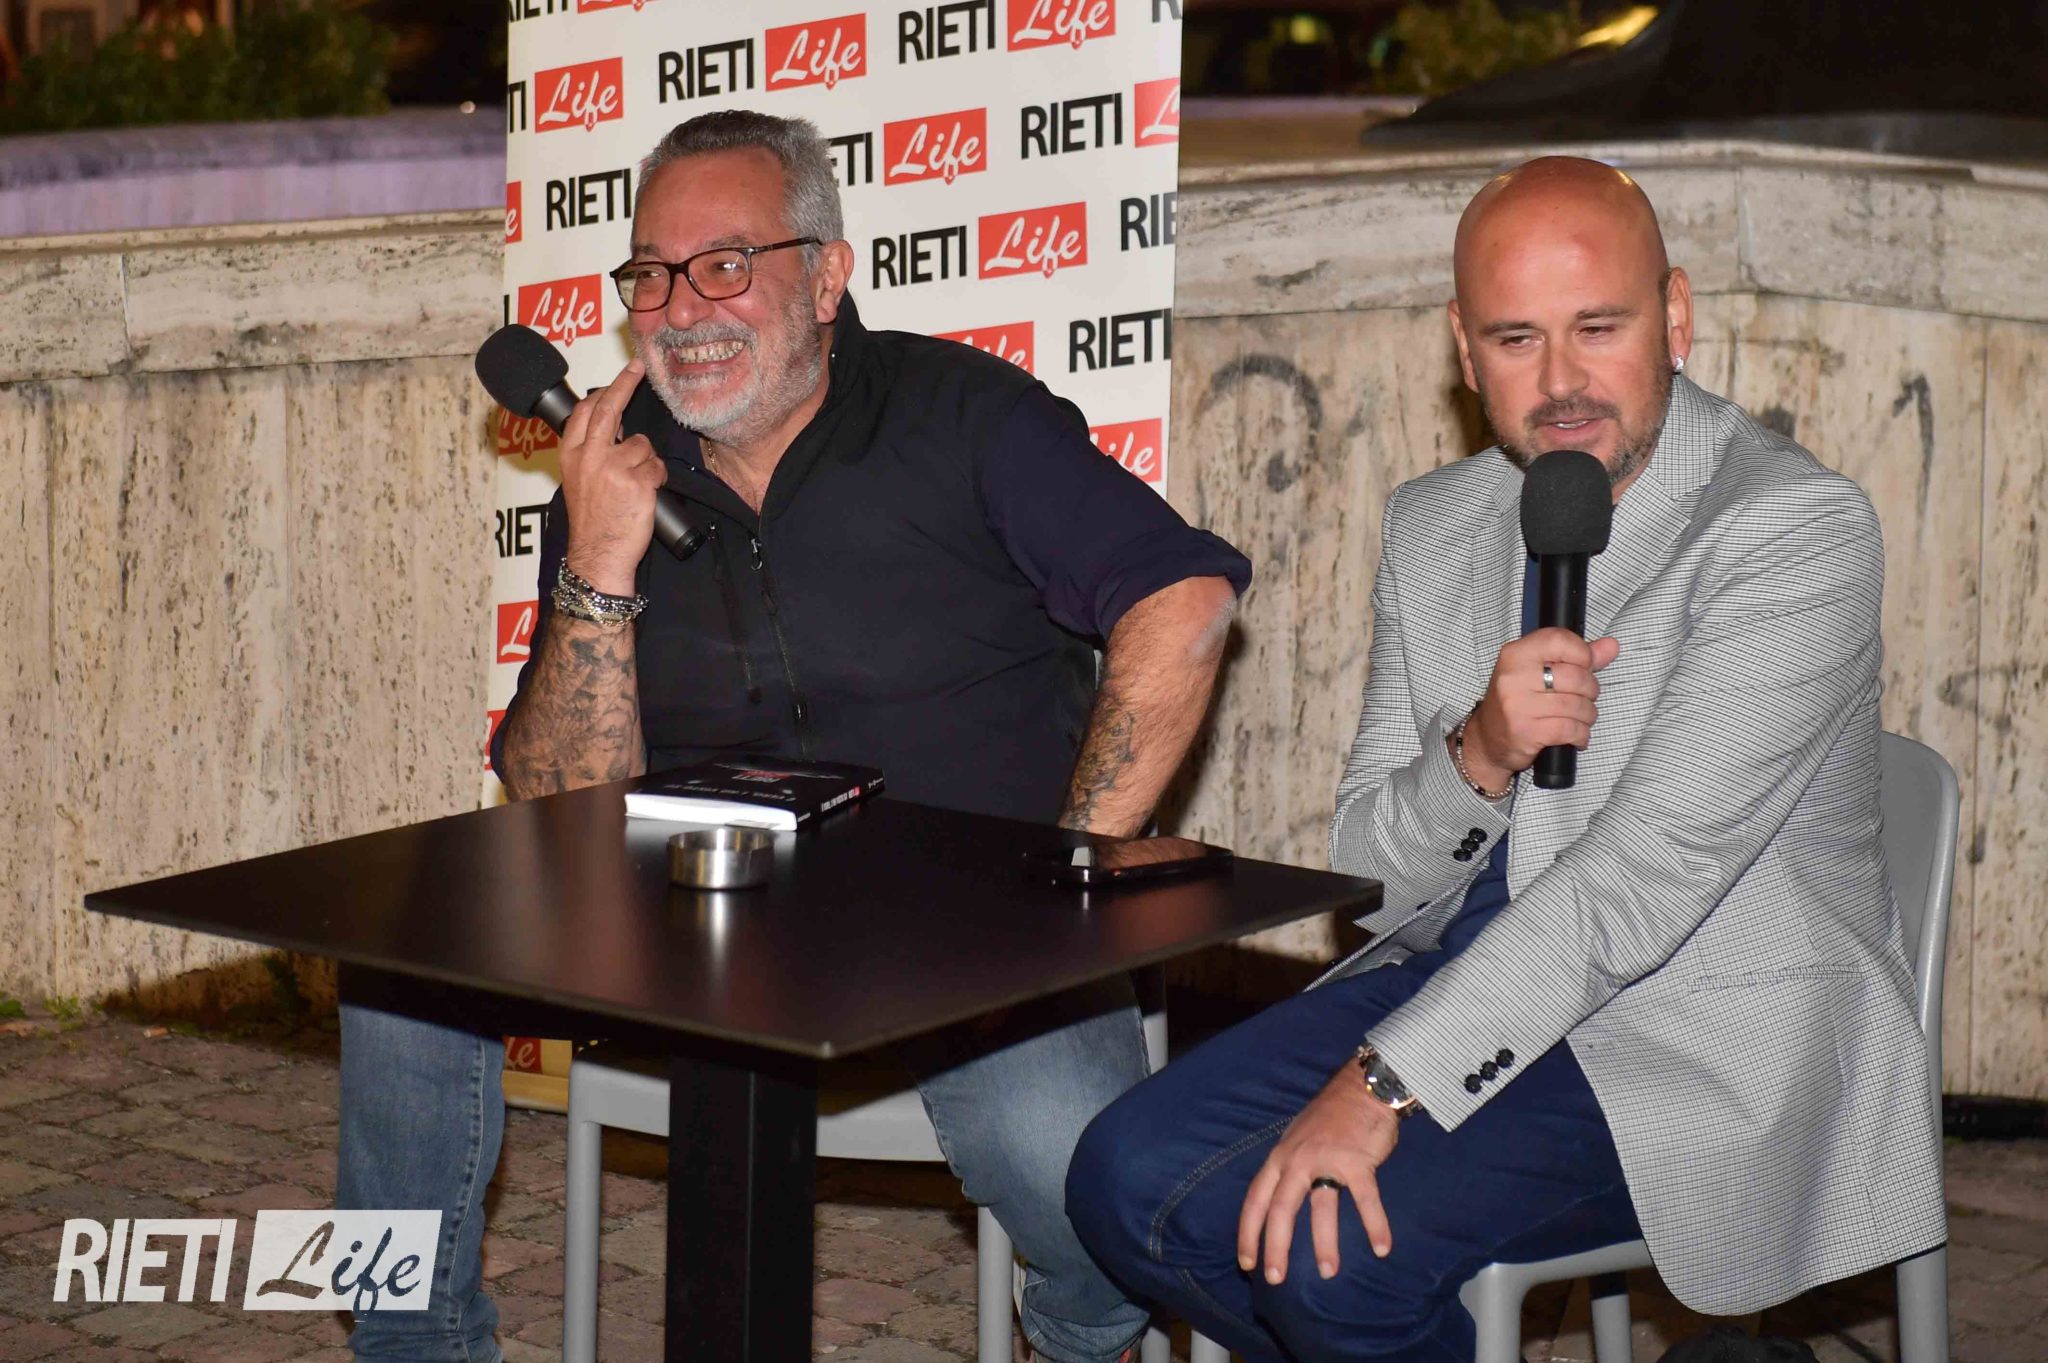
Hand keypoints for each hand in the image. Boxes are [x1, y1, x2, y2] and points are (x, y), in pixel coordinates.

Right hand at [560, 359, 667, 594]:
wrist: (598, 556)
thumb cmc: (593, 523)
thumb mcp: (578, 481)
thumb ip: (591, 453)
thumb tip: (615, 428)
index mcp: (571, 455)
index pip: (586, 412)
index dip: (604, 391)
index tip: (621, 374)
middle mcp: (589, 457)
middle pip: (610, 409)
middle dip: (626, 383)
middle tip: (639, 367)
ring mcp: (613, 468)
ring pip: (643, 446)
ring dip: (647, 463)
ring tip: (635, 487)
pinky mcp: (637, 482)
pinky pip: (658, 468)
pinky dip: (657, 480)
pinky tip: (645, 497)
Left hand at [1237, 1061, 1399, 1284]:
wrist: (1362, 1087)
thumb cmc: (1331, 1117)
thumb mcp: (1296, 1139)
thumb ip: (1288, 1168)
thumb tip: (1280, 1203)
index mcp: (1280, 1157)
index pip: (1255, 1199)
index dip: (1248, 1232)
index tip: (1246, 1262)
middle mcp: (1297, 1160)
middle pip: (1280, 1209)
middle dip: (1275, 1247)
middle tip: (1274, 1278)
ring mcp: (1327, 1160)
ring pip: (1321, 1208)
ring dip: (1324, 1243)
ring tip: (1328, 1272)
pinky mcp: (1357, 1161)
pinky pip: (1365, 1200)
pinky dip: (1375, 1225)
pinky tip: (1381, 1248)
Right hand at [1459, 629, 1621, 789]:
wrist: (1487, 740)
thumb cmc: (1517, 702)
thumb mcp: (1539, 672)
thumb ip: (1577, 657)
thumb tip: (1611, 646)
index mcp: (1515, 654)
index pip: (1558, 640)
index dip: (1582, 653)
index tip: (1584, 666)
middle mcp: (1513, 677)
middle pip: (1575, 676)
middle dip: (1590, 690)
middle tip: (1583, 698)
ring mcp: (1518, 705)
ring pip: (1576, 705)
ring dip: (1587, 716)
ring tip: (1580, 719)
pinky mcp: (1526, 731)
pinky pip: (1570, 729)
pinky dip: (1581, 734)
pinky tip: (1576, 735)